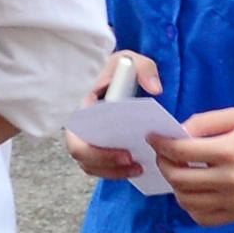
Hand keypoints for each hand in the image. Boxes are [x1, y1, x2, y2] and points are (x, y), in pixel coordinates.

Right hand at [63, 50, 162, 182]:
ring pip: (91, 166)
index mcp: (81, 109)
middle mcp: (79, 126)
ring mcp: (87, 137)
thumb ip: (144, 68)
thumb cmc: (118, 68)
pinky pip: (100, 166)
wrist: (115, 73)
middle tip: (133, 163)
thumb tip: (156, 89)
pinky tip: (138, 167)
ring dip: (113, 172)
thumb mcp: (129, 60)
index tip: (126, 152)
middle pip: (82, 158)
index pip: (77, 139)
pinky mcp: (98, 145)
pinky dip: (116, 171)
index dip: (97, 153)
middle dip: (107, 165)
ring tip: (139, 168)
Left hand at [150, 109, 233, 227]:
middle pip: (179, 178)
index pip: (181, 151)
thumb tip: (177, 133)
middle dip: (163, 164)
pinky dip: (191, 206)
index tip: (153, 138)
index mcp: (229, 151)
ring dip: (175, 186)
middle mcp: (230, 180)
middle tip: (162, 154)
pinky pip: (204, 218)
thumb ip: (205, 122)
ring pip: (187, 201)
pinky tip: (194, 191)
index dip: (161, 144)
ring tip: (178, 171)